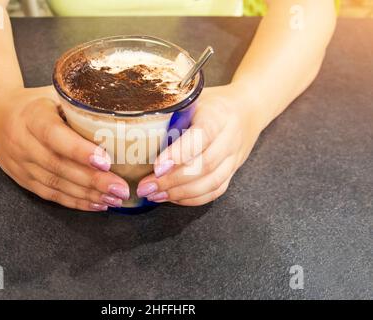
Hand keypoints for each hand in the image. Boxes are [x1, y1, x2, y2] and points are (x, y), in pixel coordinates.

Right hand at [0, 86, 129, 210]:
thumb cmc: (36, 101)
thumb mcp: (54, 92)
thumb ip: (80, 103)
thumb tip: (123, 112)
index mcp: (31, 116)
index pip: (54, 135)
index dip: (80, 151)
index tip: (106, 161)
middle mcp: (21, 141)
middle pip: (57, 165)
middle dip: (92, 180)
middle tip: (121, 188)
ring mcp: (19, 164)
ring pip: (55, 184)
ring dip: (87, 195)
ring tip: (115, 198)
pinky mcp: (21, 179)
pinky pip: (49, 194)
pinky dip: (75, 201)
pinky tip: (97, 204)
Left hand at [136, 85, 262, 205]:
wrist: (249, 108)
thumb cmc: (213, 102)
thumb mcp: (194, 96)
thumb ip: (173, 109)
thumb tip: (135, 123)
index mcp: (218, 115)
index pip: (200, 137)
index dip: (179, 154)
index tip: (156, 166)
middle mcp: (229, 138)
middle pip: (205, 165)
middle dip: (173, 180)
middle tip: (146, 186)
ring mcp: (234, 157)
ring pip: (212, 183)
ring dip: (181, 193)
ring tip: (154, 195)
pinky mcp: (233, 171)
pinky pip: (216, 191)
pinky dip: (193, 198)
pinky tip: (173, 197)